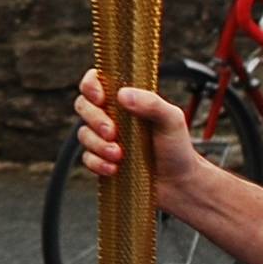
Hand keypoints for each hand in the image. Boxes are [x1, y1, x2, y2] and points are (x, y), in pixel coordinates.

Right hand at [73, 69, 199, 194]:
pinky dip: (98, 163)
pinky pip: (87, 159)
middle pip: (83, 105)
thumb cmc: (177, 148)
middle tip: (112, 131)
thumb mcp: (171, 119)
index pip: (98, 81)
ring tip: (119, 154)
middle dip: (94, 118)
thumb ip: (151, 103)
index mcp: (128, 100)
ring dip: (98, 144)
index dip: (92, 85)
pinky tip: (114, 168)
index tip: (100, 97)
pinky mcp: (102, 160)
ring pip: (84, 134)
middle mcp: (113, 116)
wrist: (179, 183)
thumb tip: (123, 94)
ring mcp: (105, 138)